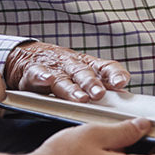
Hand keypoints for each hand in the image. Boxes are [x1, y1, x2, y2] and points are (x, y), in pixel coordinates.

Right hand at [5, 41, 130, 101]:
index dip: (113, 74)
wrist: (29, 56)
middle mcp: (72, 65)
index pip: (104, 66)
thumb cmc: (63, 69)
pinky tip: (47, 80)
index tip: (122, 83)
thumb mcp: (83, 73)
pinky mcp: (33, 71)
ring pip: (64, 78)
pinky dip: (42, 76)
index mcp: (88, 65)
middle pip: (84, 73)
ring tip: (80, 98)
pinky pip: (37, 74)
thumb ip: (103, 85)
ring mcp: (53, 68)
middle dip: (92, 84)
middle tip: (99, 94)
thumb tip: (125, 98)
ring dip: (72, 88)